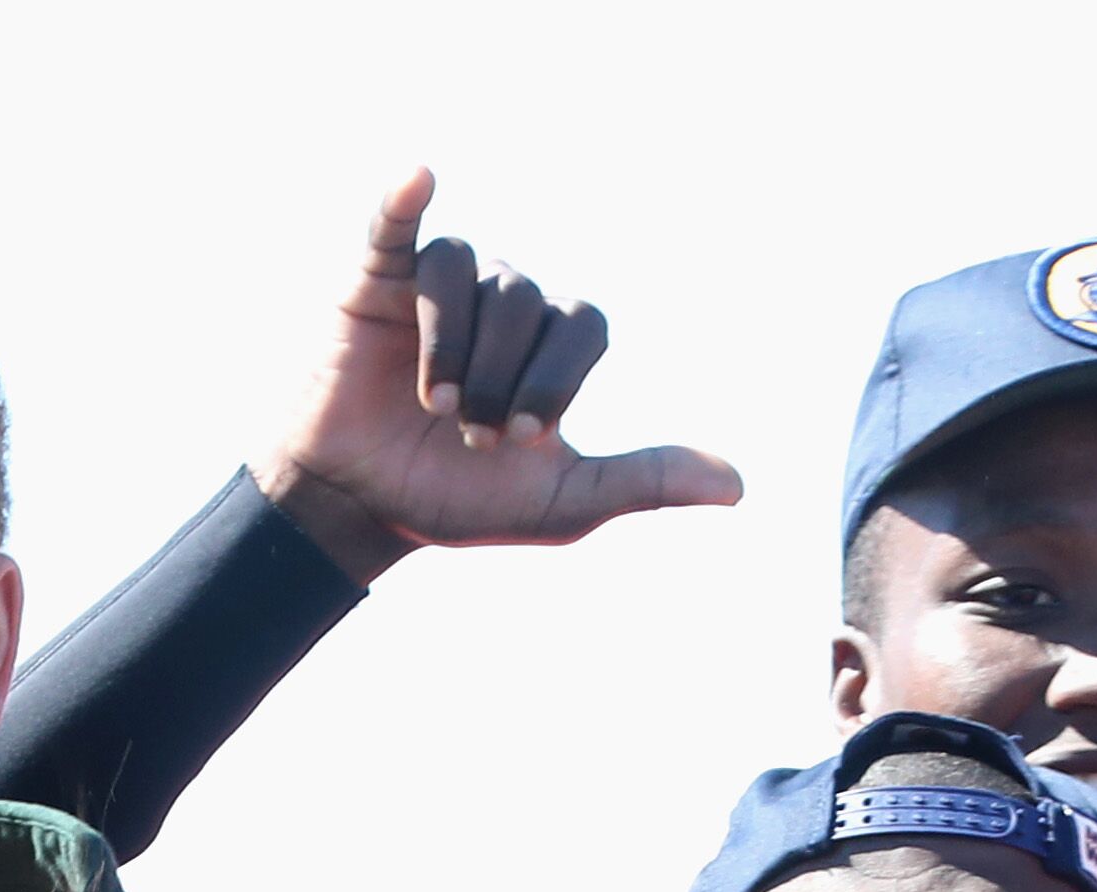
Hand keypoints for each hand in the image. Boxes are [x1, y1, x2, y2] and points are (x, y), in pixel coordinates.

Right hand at [254, 168, 741, 584]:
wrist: (358, 508)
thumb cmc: (457, 502)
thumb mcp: (562, 503)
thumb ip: (643, 483)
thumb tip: (738, 487)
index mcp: (551, 342)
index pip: (582, 324)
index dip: (555, 379)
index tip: (519, 439)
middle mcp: (503, 300)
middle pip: (523, 301)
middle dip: (498, 378)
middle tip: (467, 434)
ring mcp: (439, 286)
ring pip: (465, 275)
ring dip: (452, 348)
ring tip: (432, 407)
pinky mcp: (375, 281)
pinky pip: (394, 225)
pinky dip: (402, 200)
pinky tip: (419, 178)